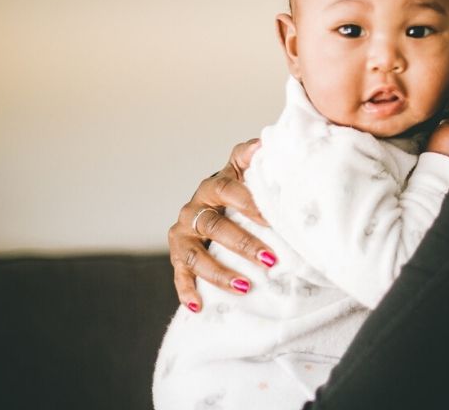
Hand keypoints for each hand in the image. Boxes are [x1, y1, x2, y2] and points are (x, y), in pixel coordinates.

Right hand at [167, 138, 276, 310]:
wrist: (216, 203)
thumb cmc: (240, 187)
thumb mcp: (245, 167)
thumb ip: (253, 154)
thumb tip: (266, 141)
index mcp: (213, 185)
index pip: (226, 189)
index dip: (247, 203)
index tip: (270, 219)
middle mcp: (194, 209)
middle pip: (214, 226)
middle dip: (243, 244)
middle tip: (270, 260)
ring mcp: (183, 234)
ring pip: (194, 254)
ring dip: (218, 272)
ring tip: (244, 286)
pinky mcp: (177, 256)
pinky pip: (179, 275)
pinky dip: (186, 291)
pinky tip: (198, 306)